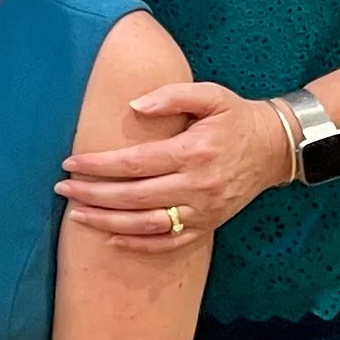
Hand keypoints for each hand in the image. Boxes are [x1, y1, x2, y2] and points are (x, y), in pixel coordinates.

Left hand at [56, 79, 292, 244]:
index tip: (70, 164)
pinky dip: (139, 244)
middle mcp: (197, 186)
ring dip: (108, 223)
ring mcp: (203, 211)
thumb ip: (171, 96)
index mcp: (192, 152)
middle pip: (134, 197)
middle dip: (93, 195)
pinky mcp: (208, 226)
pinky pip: (169, 242)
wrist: (276, 148)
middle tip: (63, 190)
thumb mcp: (210, 95)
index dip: (98, 165)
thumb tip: (134, 105)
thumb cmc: (237, 117)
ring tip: (76, 216)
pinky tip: (111, 239)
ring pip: (147, 224)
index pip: (134, 163)